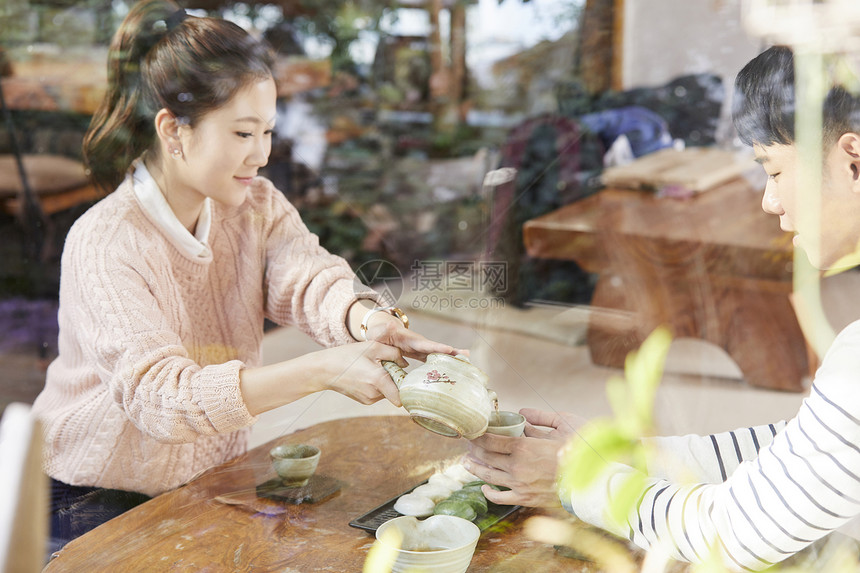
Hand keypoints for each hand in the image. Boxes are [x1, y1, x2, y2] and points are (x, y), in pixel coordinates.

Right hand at [310, 341, 407, 406]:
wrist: (324, 370)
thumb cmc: (348, 355)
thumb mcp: (373, 347)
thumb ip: (394, 353)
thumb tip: (406, 364)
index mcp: (378, 380)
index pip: (402, 395)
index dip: (408, 387)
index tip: (408, 378)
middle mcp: (375, 394)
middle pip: (397, 390)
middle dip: (396, 379)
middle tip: (387, 366)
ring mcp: (369, 399)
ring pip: (388, 392)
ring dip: (386, 382)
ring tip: (373, 369)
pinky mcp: (364, 401)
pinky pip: (379, 394)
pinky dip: (377, 385)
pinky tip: (367, 375)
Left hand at [364, 313, 466, 360]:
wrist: (382, 332)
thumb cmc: (379, 333)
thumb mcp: (378, 333)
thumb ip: (382, 333)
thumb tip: (391, 329)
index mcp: (409, 340)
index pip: (425, 344)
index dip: (436, 347)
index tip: (449, 349)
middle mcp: (419, 344)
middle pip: (437, 348)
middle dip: (451, 351)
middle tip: (466, 355)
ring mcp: (421, 349)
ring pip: (438, 353)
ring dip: (452, 357)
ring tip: (467, 360)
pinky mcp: (421, 354)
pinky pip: (434, 358)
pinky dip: (445, 362)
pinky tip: (455, 368)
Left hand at [463, 409, 582, 507]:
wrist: (591, 482)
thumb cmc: (579, 451)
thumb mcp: (562, 426)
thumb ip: (539, 419)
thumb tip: (523, 413)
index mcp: (523, 448)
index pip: (490, 440)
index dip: (477, 435)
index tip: (471, 431)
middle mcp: (516, 467)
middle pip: (485, 457)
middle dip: (473, 449)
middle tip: (467, 443)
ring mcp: (519, 484)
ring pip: (488, 476)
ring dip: (474, 468)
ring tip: (466, 462)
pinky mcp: (524, 498)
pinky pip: (499, 497)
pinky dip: (488, 492)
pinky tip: (484, 486)